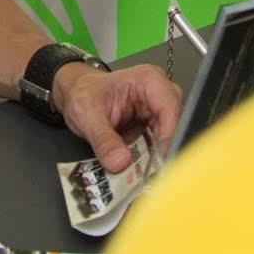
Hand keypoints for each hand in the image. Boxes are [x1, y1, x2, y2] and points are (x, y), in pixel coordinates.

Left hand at [53, 62, 181, 173]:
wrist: (77, 95)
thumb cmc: (84, 94)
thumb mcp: (87, 115)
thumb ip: (103, 140)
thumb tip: (120, 163)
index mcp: (148, 80)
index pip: (169, 108)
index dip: (167, 135)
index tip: (158, 160)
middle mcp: (159, 93)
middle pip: (176, 125)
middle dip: (164, 149)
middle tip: (151, 172)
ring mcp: (158, 111)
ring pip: (170, 138)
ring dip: (157, 157)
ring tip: (143, 174)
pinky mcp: (154, 126)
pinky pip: (160, 145)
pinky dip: (150, 159)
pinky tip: (140, 169)